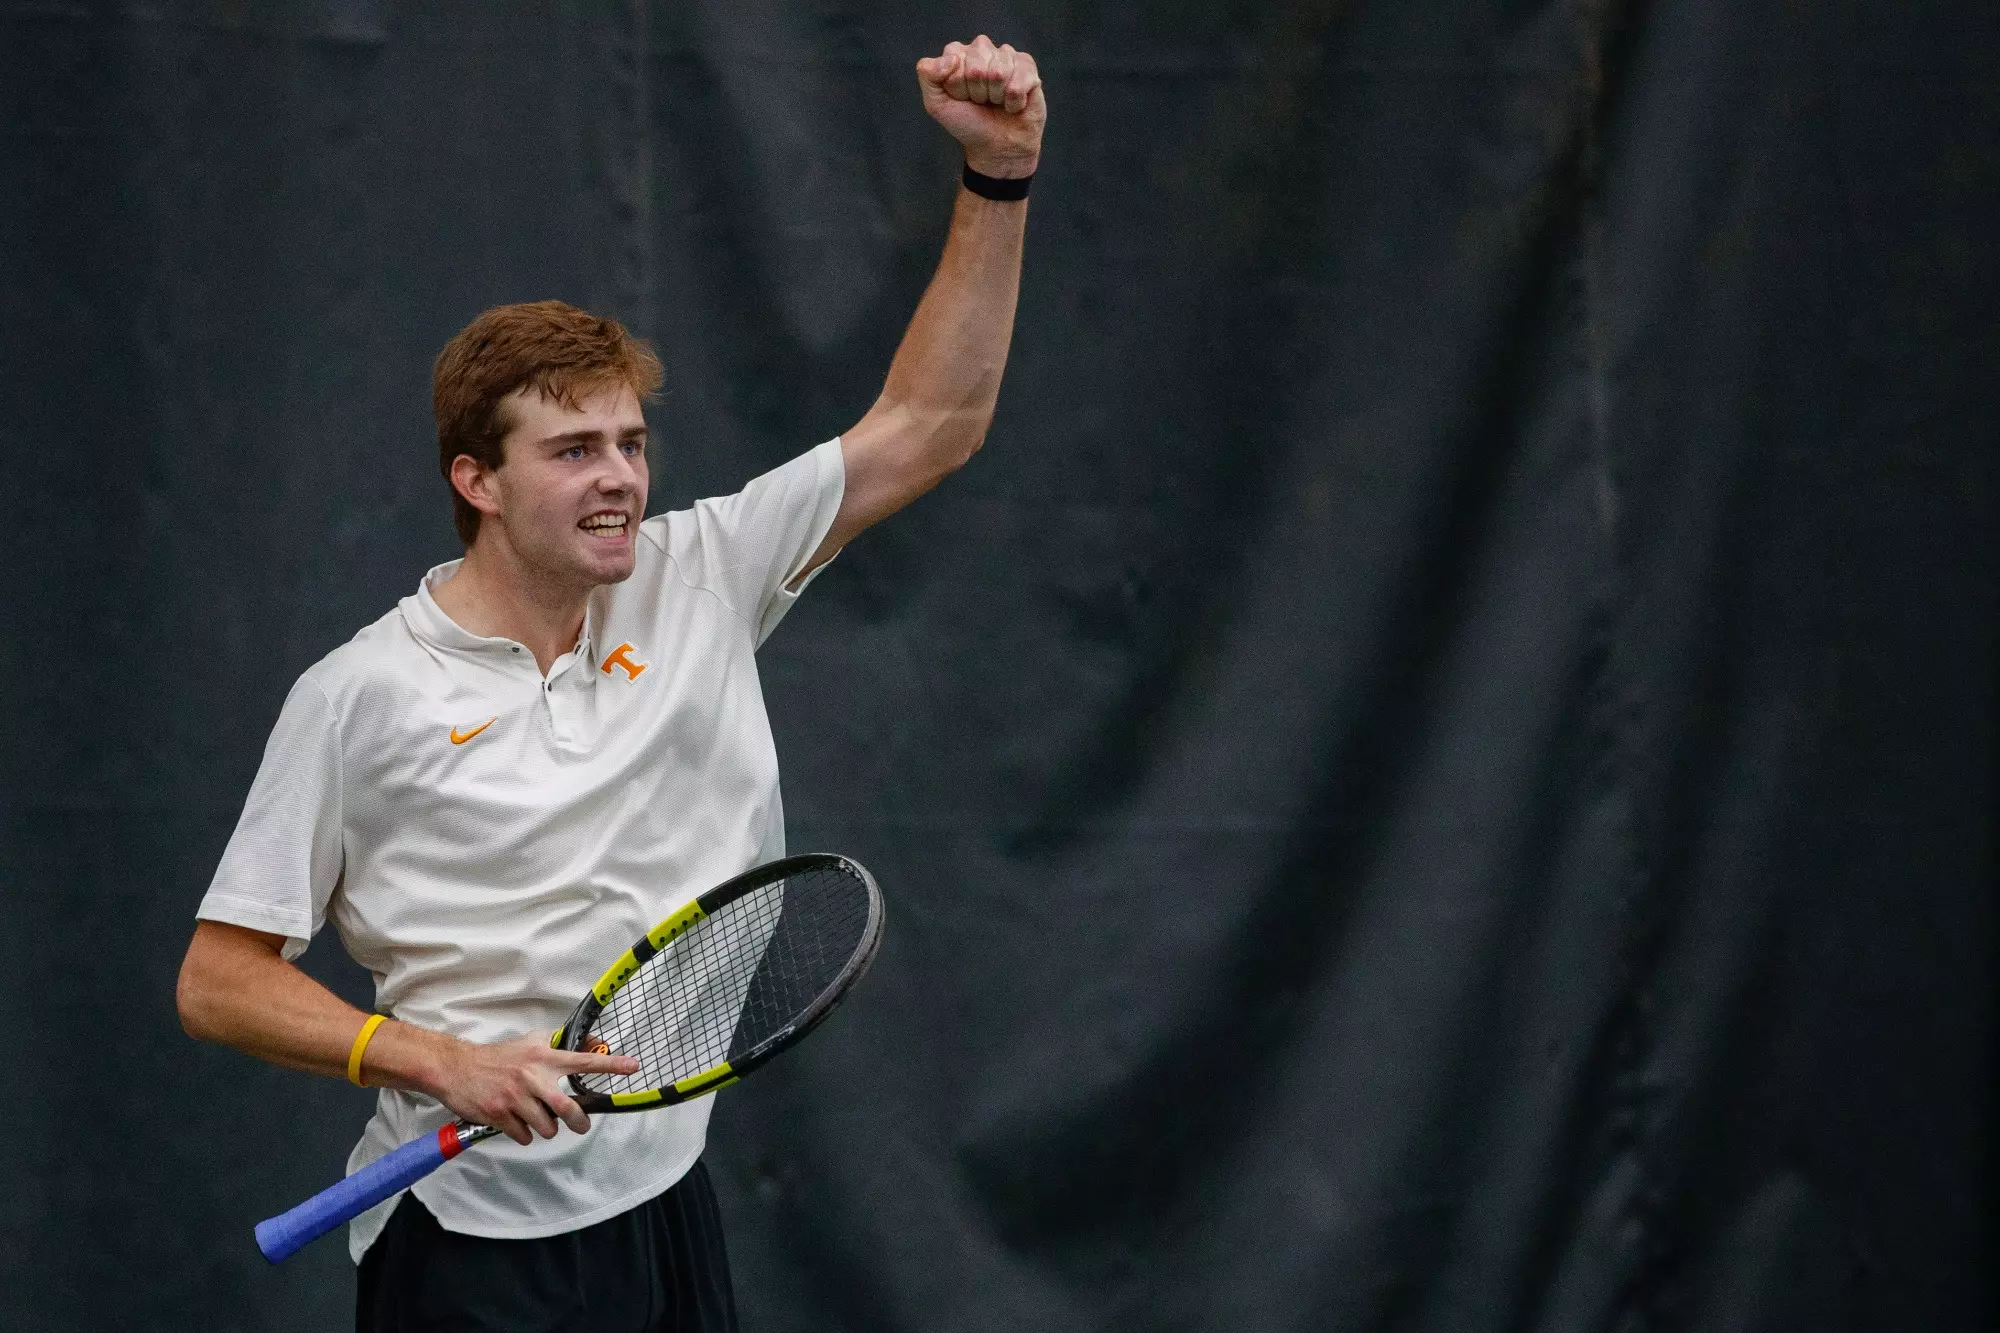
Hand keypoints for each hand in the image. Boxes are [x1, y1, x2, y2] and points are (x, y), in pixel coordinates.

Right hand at [430, 1032, 639, 1145]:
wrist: (457, 1068)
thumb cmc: (500, 1057)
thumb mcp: (531, 1042)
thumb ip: (559, 1044)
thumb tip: (593, 1042)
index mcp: (543, 1056)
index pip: (584, 1060)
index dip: (610, 1064)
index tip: (633, 1066)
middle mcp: (532, 1076)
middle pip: (567, 1107)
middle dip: (578, 1122)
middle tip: (581, 1125)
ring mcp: (515, 1097)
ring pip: (546, 1127)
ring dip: (545, 1128)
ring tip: (535, 1117)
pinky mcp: (498, 1115)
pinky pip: (524, 1136)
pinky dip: (524, 1134)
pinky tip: (515, 1122)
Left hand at [916, 35, 1045, 178]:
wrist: (997, 148)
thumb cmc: (968, 124)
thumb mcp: (936, 104)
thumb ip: (928, 75)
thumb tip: (952, 59)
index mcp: (957, 54)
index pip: (954, 60)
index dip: (957, 86)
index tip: (962, 98)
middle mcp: (982, 49)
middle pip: (977, 66)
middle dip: (977, 92)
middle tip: (981, 102)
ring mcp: (1006, 56)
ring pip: (999, 72)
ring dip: (996, 96)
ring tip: (996, 102)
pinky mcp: (1028, 67)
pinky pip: (1020, 78)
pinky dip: (1014, 100)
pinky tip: (1013, 104)